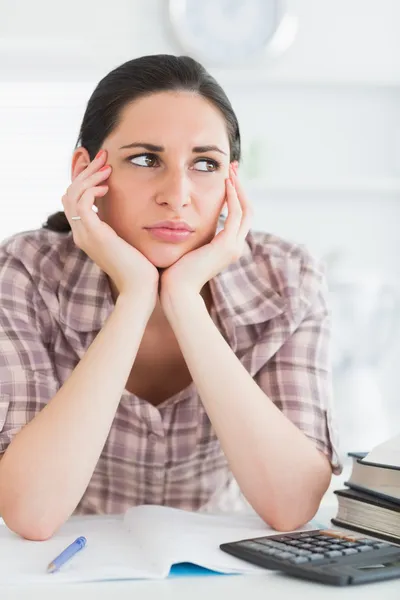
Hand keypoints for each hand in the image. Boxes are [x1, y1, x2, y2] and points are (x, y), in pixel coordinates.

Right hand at [62, 149, 158, 306]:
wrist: (143, 288)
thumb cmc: (143, 267)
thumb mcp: (132, 241)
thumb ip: (126, 226)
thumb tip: (139, 210)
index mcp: (89, 234)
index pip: (75, 200)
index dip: (86, 180)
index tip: (105, 166)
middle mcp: (82, 234)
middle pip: (69, 193)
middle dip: (85, 171)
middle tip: (104, 157)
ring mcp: (85, 235)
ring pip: (72, 194)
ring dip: (89, 176)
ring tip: (107, 166)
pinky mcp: (94, 234)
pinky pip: (81, 203)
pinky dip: (92, 188)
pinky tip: (108, 185)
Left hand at [160, 165, 252, 300]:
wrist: (175, 291)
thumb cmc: (174, 272)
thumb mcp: (186, 248)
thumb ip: (190, 235)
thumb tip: (180, 222)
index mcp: (226, 247)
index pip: (238, 217)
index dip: (236, 196)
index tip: (228, 177)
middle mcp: (234, 247)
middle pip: (247, 210)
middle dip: (241, 187)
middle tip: (234, 167)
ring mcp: (233, 247)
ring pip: (245, 210)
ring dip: (238, 188)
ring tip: (231, 170)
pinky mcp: (226, 245)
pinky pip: (235, 214)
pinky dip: (232, 197)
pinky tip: (225, 183)